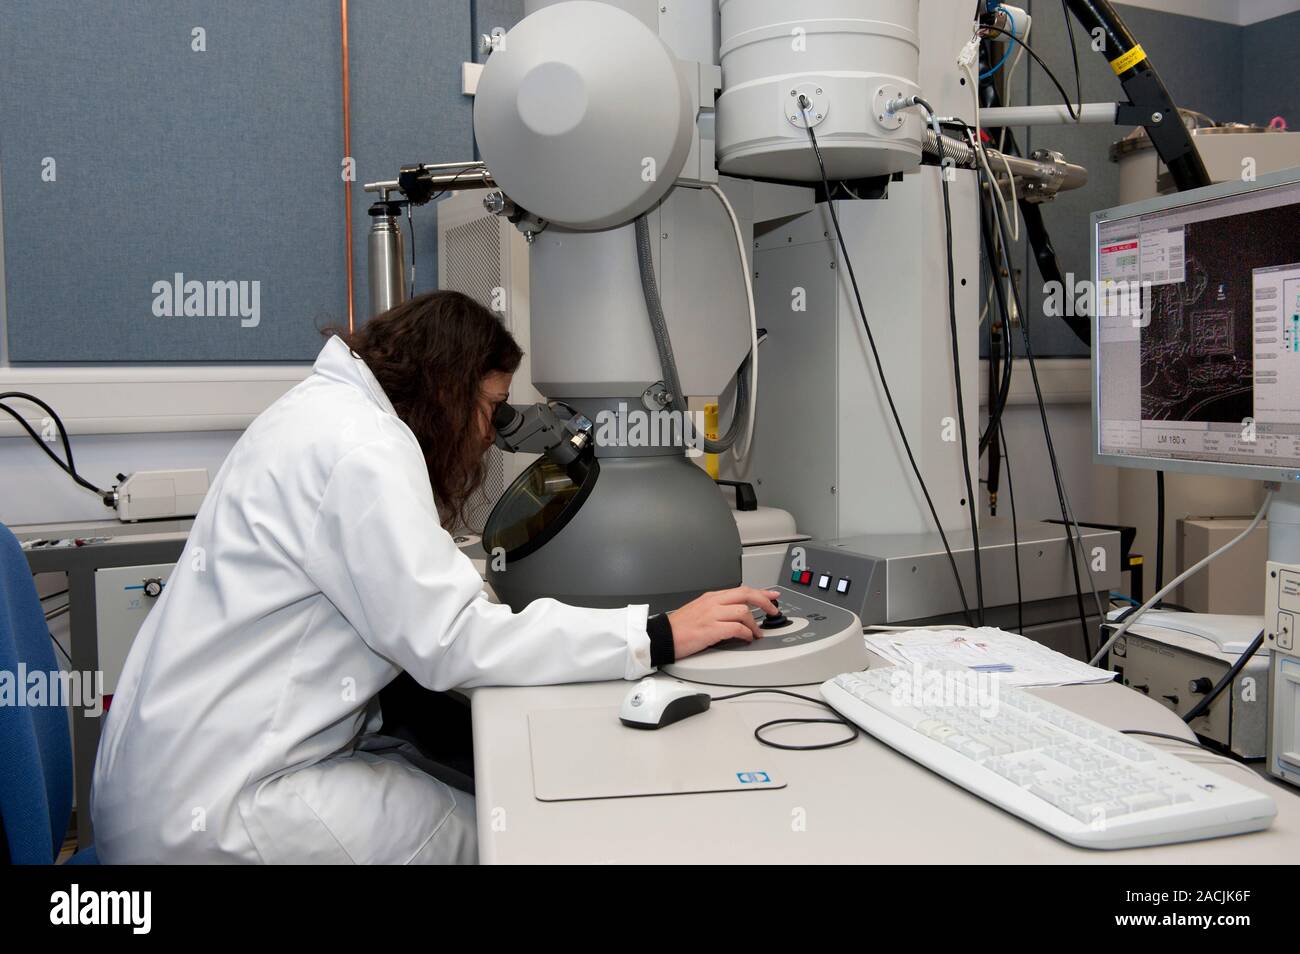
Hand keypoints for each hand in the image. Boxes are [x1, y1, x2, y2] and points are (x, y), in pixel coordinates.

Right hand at [667, 587, 781, 659]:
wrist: (662, 636)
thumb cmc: (679, 627)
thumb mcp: (699, 609)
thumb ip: (718, 608)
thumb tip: (737, 613)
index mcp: (711, 597)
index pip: (741, 590)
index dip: (760, 592)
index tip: (772, 595)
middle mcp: (713, 602)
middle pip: (746, 594)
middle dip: (764, 602)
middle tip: (773, 611)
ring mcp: (712, 615)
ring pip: (744, 611)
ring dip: (754, 624)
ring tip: (757, 633)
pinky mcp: (711, 629)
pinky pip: (736, 628)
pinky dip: (746, 634)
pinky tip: (747, 638)